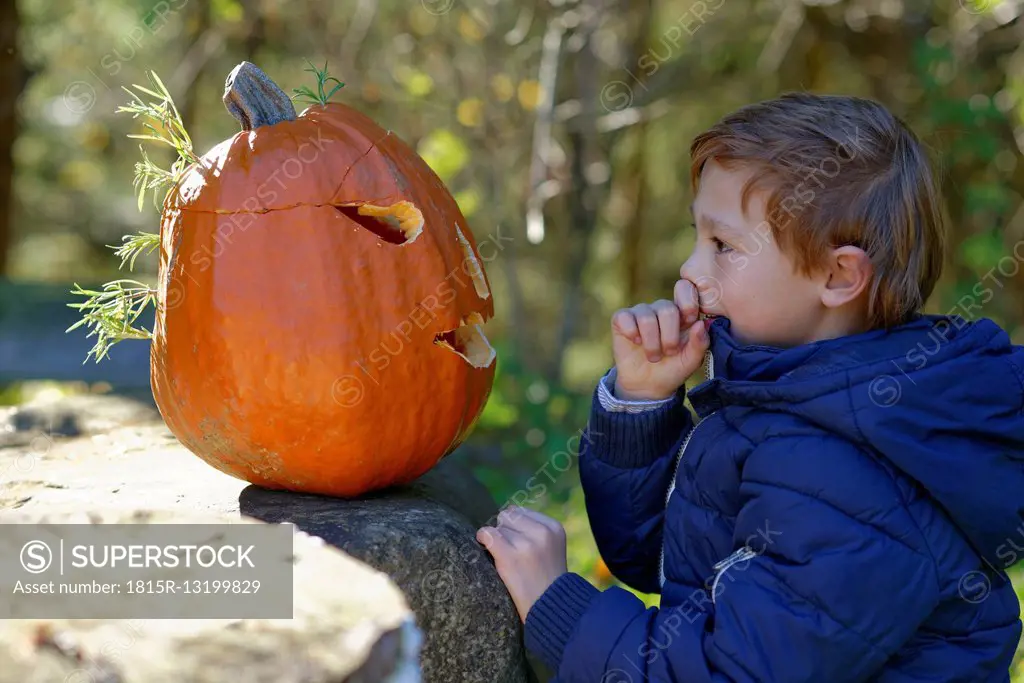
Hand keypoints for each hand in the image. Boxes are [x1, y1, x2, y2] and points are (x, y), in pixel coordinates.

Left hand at [476, 505, 567, 622]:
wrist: (551, 608)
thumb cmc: (546, 579)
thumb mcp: (551, 547)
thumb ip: (533, 528)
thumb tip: (506, 512)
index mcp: (554, 527)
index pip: (521, 511)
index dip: (514, 527)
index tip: (517, 544)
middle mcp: (542, 533)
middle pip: (508, 516)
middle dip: (505, 530)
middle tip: (511, 552)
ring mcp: (527, 544)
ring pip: (498, 527)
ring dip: (497, 540)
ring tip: (507, 559)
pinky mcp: (510, 557)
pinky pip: (487, 534)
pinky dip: (482, 538)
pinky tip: (485, 547)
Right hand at [611, 279, 708, 400]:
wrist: (648, 385)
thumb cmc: (672, 369)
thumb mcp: (691, 360)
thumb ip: (699, 343)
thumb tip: (700, 323)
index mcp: (682, 313)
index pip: (685, 290)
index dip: (688, 301)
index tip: (689, 319)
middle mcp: (662, 309)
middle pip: (667, 309)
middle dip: (669, 337)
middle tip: (669, 352)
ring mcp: (641, 312)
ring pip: (646, 317)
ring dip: (651, 343)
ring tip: (654, 356)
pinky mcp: (621, 319)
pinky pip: (625, 317)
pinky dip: (631, 333)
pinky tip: (636, 343)